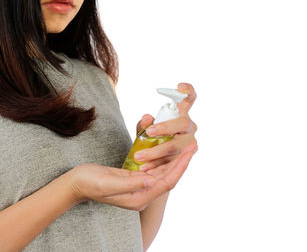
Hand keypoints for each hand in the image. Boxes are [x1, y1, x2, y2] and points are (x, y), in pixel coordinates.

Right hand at [68, 142, 196, 210]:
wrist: (76, 184)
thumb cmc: (88, 183)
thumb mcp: (108, 182)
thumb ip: (130, 184)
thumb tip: (151, 181)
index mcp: (139, 198)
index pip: (166, 182)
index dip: (180, 167)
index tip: (189, 152)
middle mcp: (142, 195)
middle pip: (169, 178)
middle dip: (182, 161)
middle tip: (193, 145)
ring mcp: (139, 188)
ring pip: (163, 173)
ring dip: (176, 160)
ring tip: (187, 146)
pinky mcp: (136, 179)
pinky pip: (155, 170)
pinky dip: (164, 159)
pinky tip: (170, 150)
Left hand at [133, 83, 197, 170]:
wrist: (156, 158)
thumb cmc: (153, 138)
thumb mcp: (145, 130)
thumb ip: (144, 124)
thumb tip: (147, 118)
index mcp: (182, 114)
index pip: (190, 99)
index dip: (188, 91)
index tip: (179, 86)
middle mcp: (190, 127)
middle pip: (182, 123)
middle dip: (166, 128)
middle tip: (150, 132)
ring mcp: (190, 143)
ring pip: (176, 145)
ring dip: (157, 151)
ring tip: (139, 156)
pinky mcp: (185, 158)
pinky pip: (172, 161)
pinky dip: (157, 164)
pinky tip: (145, 167)